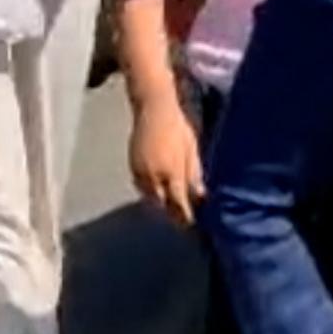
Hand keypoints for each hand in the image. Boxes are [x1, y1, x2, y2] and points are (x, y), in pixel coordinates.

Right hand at [130, 99, 203, 226]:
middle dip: (172, 213)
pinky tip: (159, 190)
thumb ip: (194, 174)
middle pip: (162, 205)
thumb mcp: (191, 150)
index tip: (191, 224)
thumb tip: (200, 196)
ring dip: (160, 204)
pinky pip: (141, 187)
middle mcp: (153, 175)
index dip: (184, 216)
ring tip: (172, 206)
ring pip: (150, 198)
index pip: (178, 203)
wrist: (153, 109)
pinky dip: (150, 192)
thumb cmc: (178, 127)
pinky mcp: (132, 166)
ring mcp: (140, 171)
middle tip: (182, 218)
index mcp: (171, 171)